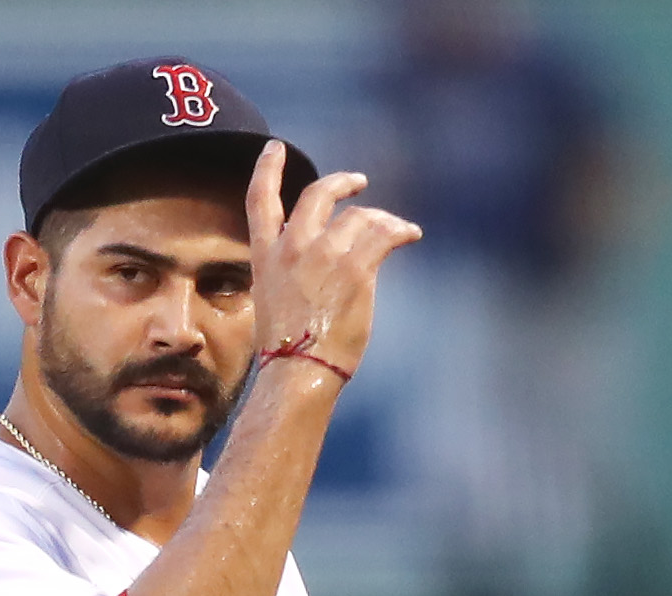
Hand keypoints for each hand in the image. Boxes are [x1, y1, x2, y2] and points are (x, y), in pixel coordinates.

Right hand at [245, 141, 421, 374]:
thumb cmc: (288, 351)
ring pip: (360, 217)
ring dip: (382, 220)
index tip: (274, 148)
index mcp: (266, 257)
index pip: (260, 200)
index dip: (267, 169)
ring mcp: (325, 255)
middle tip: (358, 183)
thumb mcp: (275, 301)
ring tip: (397, 229)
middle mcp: (293, 248)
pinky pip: (386, 234)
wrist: (297, 371)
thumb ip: (294, 273)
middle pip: (318, 195)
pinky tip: (411, 235)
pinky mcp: (356, 267)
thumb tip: (324, 267)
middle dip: (341, 183)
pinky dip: (401, 231)